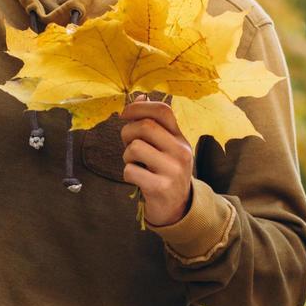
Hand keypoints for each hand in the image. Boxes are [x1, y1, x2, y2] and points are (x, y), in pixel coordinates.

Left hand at [119, 97, 194, 227]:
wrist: (177, 208)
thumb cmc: (164, 172)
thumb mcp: (164, 147)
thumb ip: (152, 124)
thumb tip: (140, 97)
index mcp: (180, 138)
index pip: (163, 111)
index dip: (139, 107)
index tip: (125, 113)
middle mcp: (180, 152)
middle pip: (145, 126)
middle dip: (127, 133)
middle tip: (128, 145)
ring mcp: (173, 170)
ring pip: (135, 148)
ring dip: (126, 156)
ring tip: (135, 164)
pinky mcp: (161, 187)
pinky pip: (130, 170)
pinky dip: (127, 174)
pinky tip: (137, 179)